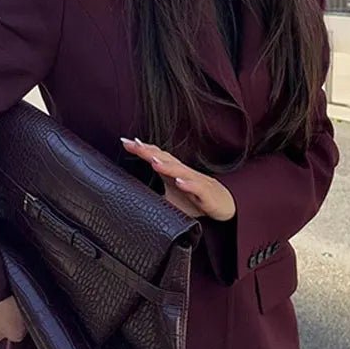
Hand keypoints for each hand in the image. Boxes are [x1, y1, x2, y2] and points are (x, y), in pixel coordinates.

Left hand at [121, 138, 236, 221]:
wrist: (224, 206)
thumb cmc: (195, 201)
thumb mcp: (170, 200)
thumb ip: (153, 198)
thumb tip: (131, 201)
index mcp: (173, 173)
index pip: (156, 157)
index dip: (142, 150)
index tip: (125, 142)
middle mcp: (183, 174)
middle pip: (165, 159)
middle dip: (149, 152)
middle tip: (133, 145)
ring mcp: (195, 182)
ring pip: (180, 172)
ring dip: (166, 166)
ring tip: (153, 161)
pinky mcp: (206, 195)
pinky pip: (197, 189)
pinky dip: (188, 185)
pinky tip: (179, 182)